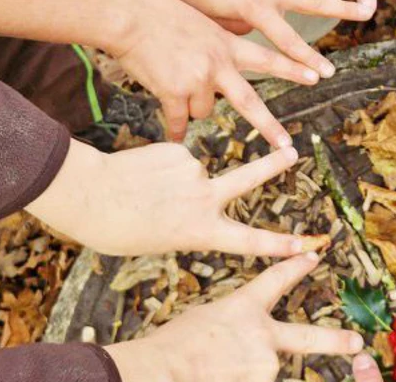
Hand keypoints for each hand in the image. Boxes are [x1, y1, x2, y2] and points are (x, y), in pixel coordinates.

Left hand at [27, 141, 312, 256]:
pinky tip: (142, 174)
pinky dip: (164, 167)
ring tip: (145, 191)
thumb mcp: (160, 241)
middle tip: (292, 151)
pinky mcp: (177, 150)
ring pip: (195, 174)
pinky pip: (177, 159)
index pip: (248, 241)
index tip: (307, 246)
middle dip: (273, 165)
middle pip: (248, 179)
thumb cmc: (117, 229)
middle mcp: (203, 199)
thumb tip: (201, 198)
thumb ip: (189, 221)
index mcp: (199, 231)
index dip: (280, 245)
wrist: (88, 194)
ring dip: (177, 181)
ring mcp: (193, 171)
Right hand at [106, 253, 364, 381]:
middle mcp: (262, 332)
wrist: (164, 369)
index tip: (313, 257)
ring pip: (267, 371)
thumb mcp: (204, 318)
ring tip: (221, 370)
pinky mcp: (262, 381)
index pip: (276, 280)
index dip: (296, 267)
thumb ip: (230, 323)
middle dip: (336, 340)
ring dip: (249, 373)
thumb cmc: (172, 344)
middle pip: (308, 336)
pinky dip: (242, 378)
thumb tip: (236, 335)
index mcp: (244, 306)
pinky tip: (224, 375)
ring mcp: (265, 361)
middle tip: (357, 342)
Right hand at [114, 0, 310, 143]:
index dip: (293, 67)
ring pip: (204, 111)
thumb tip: (224, 65)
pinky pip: (179, 121)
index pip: (267, 58)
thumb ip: (218, 43)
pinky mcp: (174, 92)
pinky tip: (174, 138)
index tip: (318, 76)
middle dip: (269, 127)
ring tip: (174, 81)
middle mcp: (218, 63)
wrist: (130, 17)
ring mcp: (198, 79)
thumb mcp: (201, 23)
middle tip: (287, 145)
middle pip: (249, 101)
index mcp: (227, 45)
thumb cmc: (160, 16)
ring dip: (192, 105)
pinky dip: (176, 129)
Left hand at [159, 0, 368, 78]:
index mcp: (252, 6)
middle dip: (340, 11)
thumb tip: (253, 35)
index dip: (304, 60)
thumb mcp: (209, 16)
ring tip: (341, 7)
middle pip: (312, 3)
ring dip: (310, 4)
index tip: (321, 75)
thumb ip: (235, 29)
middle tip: (366, 15)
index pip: (285, 39)